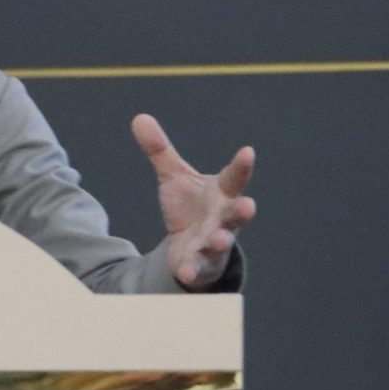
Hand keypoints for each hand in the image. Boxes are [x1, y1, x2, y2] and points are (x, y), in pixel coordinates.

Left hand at [132, 113, 256, 289]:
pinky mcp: (199, 262)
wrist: (191, 246)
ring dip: (220, 241)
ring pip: (221, 242)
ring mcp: (213, 242)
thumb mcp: (175, 177)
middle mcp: (223, 217)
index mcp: (221, 193)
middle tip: (249, 205)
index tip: (248, 151)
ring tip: (219, 239)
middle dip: (242, 211)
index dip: (242, 165)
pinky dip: (191, 269)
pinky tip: (185, 271)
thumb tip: (138, 117)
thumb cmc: (191, 206)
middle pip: (236, 214)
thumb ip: (161, 151)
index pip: (234, 177)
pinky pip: (196, 266)